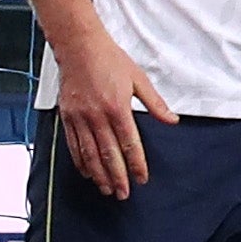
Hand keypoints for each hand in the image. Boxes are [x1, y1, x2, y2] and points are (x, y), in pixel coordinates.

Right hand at [55, 31, 175, 198]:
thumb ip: (155, 103)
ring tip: (107, 189)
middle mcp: (97, 116)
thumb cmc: (110, 60)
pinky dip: (80, 161)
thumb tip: (173, 120)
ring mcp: (80, 117)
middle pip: (108, 154)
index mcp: (118, 108)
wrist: (79, 47)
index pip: (130, 144)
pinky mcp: (67, 116)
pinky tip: (87, 172)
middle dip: (117, 177)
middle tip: (124, 194)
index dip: (136, 164)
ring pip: (89, 154)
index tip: (142, 179)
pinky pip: (73, 144)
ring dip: (99, 174)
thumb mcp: (138, 79)